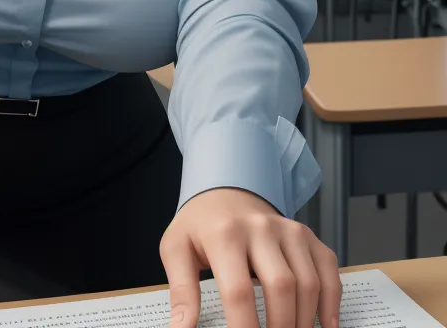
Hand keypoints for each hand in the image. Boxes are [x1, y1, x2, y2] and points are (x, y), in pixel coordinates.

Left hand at [160, 187, 340, 327]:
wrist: (224, 194)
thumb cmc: (200, 226)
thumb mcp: (176, 248)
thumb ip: (181, 290)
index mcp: (225, 233)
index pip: (239, 292)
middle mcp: (260, 228)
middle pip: (281, 287)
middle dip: (279, 327)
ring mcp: (288, 229)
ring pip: (308, 282)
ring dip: (304, 320)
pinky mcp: (306, 235)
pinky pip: (328, 270)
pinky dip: (331, 302)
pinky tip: (324, 326)